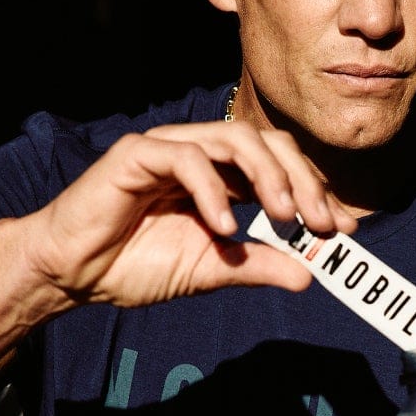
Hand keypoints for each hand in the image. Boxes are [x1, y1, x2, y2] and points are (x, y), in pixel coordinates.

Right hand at [19, 119, 354, 308]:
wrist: (72, 274)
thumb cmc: (132, 266)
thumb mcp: (209, 270)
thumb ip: (255, 266)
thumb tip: (308, 277)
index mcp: (219, 177)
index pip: (279, 164)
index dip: (316, 190)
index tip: (343, 230)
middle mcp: (198, 154)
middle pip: (266, 142)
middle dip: (302, 179)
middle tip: (321, 223)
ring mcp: (168, 148)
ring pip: (233, 138)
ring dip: (268, 175)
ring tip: (283, 215)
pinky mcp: (137, 153)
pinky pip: (187, 158)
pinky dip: (213, 190)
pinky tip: (225, 226)